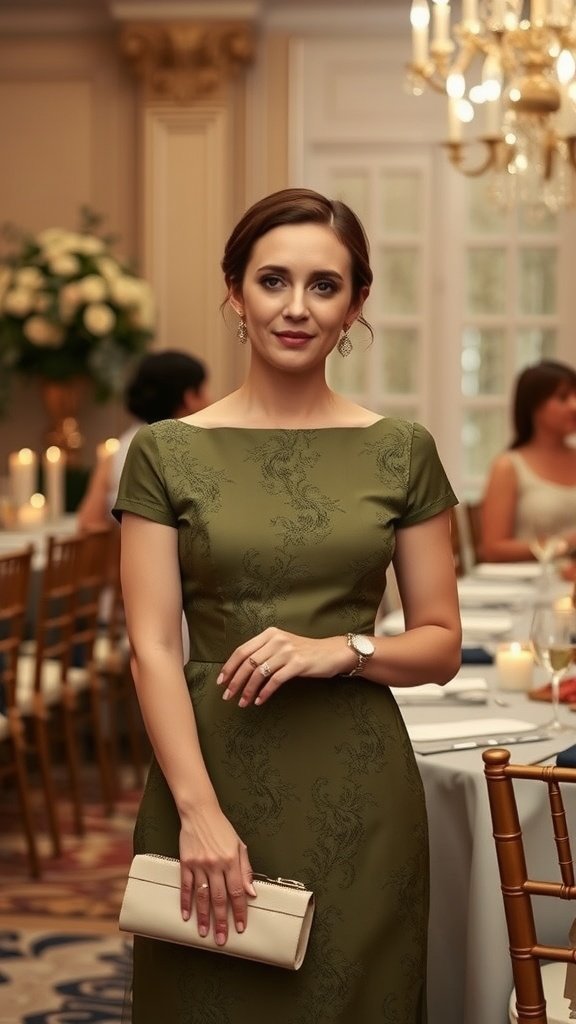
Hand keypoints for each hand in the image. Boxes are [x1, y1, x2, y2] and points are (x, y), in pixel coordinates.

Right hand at [179, 803, 255, 945]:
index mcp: (231, 860)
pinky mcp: (186, 863)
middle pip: (219, 898)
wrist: (200, 812)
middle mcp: (216, 864)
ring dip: (203, 916)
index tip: (241, 927)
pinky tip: (186, 915)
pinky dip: (186, 902)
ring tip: (204, 933)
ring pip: (202, 896)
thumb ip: (245, 869)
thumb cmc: (222, 829)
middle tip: (222, 939)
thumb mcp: (239, 845)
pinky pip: (186, 886)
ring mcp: (199, 864)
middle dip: (221, 921)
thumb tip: (251, 893)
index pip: (237, 892)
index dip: (239, 911)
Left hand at [217, 627, 353, 706]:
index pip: (242, 650)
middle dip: (235, 681)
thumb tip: (240, 671)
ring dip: (248, 690)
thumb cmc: (305, 652)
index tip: (221, 681)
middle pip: (248, 663)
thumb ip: (264, 652)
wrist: (332, 653)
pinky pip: (274, 680)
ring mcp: (287, 651)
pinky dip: (264, 692)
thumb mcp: (282, 646)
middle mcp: (277, 640)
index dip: (229, 667)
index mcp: (269, 634)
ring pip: (259, 673)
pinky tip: (259, 701)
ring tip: (243, 703)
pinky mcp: (297, 664)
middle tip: (227, 696)